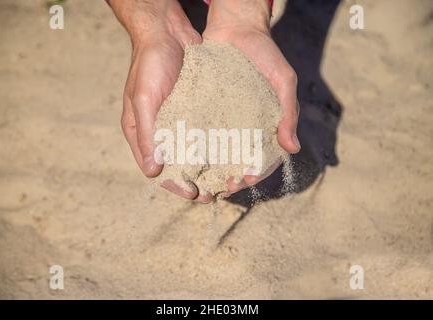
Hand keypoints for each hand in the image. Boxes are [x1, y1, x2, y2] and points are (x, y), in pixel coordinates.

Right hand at [110, 0, 211, 201]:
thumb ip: (147, 134)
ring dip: (208, 167)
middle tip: (215, 193)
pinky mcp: (197, 110)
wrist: (168, 33)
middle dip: (195, 180)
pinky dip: (216, 147)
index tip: (193, 193)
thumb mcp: (143, 99)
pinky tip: (231, 155)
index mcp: (143, 133)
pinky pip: (206, 134)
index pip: (157, 167)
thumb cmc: (149, 65)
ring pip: (194, 152)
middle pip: (178, 165)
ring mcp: (180, 121)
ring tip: (226, 179)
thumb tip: (152, 171)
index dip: (174, 183)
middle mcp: (161, 131)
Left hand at [203, 0, 299, 194]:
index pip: (264, 156)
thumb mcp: (283, 80)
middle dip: (230, 176)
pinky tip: (188, 157)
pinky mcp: (206, 110)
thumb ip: (288, 113)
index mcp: (266, 125)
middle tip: (219, 188)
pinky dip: (197, 146)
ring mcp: (224, 119)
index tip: (244, 179)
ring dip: (211, 169)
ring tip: (202, 181)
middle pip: (238, 160)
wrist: (236, 28)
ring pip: (219, 151)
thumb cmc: (266, 53)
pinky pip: (202, 131)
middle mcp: (244, 126)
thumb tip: (293, 148)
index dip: (255, 171)